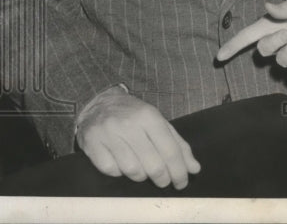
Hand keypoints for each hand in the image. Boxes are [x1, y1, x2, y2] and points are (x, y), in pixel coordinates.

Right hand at [75, 86, 200, 188]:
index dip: (179, 171)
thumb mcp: (159, 122)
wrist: (100, 103)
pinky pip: (111, 170)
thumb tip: (194, 168)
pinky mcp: (92, 145)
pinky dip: (119, 172)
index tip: (182, 183)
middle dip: (163, 179)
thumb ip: (178, 145)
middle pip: (153, 164)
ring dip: (141, 176)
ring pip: (132, 170)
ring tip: (143, 170)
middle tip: (164, 182)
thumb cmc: (134, 115)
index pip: (170, 150)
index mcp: (150, 116)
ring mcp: (109, 135)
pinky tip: (122, 164)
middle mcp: (129, 125)